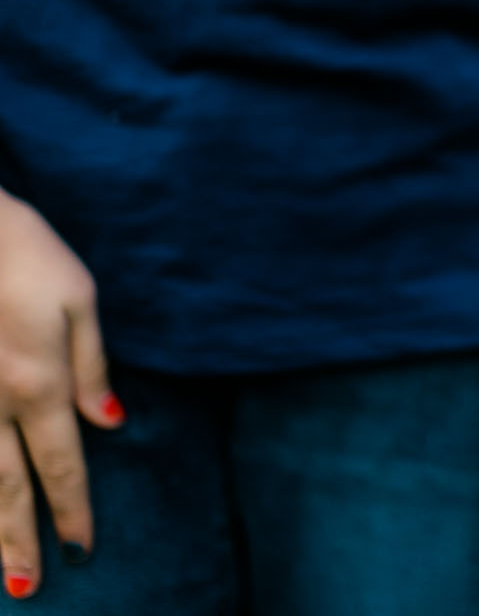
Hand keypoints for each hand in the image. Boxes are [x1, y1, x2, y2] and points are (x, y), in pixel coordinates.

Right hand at [0, 192, 123, 599]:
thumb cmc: (23, 254)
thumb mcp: (79, 299)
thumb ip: (91, 366)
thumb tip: (108, 423)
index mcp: (38, 382)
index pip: (60, 460)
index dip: (73, 505)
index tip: (84, 543)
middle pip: (6, 486)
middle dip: (21, 539)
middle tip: (31, 586)